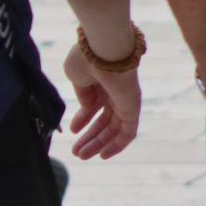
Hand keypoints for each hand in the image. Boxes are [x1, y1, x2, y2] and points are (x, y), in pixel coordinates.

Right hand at [63, 38, 140, 160]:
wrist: (103, 49)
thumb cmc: (87, 58)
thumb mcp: (76, 76)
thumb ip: (82, 94)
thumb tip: (87, 108)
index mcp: (101, 82)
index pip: (95, 105)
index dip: (83, 120)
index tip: (72, 131)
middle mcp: (115, 92)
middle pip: (105, 120)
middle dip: (90, 137)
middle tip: (76, 152)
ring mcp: (125, 101)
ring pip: (114, 129)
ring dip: (98, 143)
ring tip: (82, 156)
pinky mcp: (133, 109)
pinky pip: (128, 132)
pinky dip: (117, 145)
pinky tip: (104, 155)